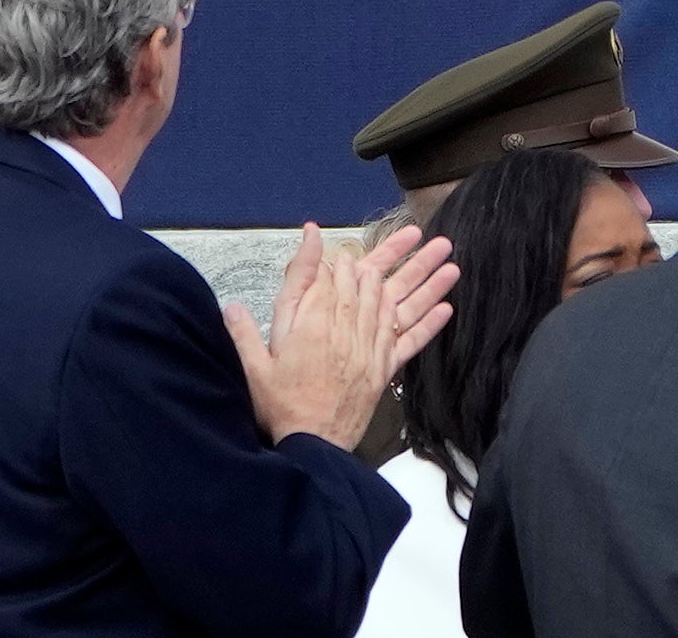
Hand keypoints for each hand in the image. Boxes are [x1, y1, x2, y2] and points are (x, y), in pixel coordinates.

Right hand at [225, 221, 451, 451]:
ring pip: (398, 305)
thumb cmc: (280, 407)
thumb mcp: (254, 368)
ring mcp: (370, 350)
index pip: (333, 283)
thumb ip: (244, 333)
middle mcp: (347, 332)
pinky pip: (410, 342)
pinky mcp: (384, 370)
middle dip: (394, 256)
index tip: (350, 250)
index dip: (342, 264)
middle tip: (415, 231)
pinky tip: (447, 306)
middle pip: (372, 285)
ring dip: (423, 279)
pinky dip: (429, 324)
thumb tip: (229, 305)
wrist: (311, 446)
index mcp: (314, 326)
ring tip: (446, 255)